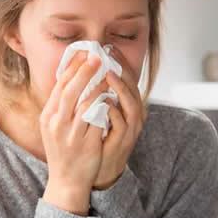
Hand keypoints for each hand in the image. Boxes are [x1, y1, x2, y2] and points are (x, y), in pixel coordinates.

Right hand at [40, 51, 112, 214]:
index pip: (59, 87)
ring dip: (97, 87)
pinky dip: (104, 107)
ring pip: (84, 105)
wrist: (66, 181)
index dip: (72, 68)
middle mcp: (56, 124)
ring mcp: (71, 135)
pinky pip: (97, 121)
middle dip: (84, 72)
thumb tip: (73, 79)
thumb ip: (61, 106)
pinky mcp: (86, 145)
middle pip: (70, 91)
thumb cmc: (63, 151)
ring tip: (107, 75)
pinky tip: (112, 98)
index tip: (83, 53)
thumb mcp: (54, 127)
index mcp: (48, 117)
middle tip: (97, 57)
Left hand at [92, 46, 145, 190]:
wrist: (97, 170)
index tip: (108, 47)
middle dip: (122, 70)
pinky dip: (113, 112)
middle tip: (109, 55)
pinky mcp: (123, 142)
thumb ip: (95, 94)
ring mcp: (130, 129)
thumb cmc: (97, 139)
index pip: (127, 79)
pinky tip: (103, 102)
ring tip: (108, 74)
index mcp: (127, 106)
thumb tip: (83, 71)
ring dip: (120, 89)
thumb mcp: (97, 113)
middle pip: (133, 88)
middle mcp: (133, 116)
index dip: (119, 62)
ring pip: (132, 105)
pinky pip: (121, 124)